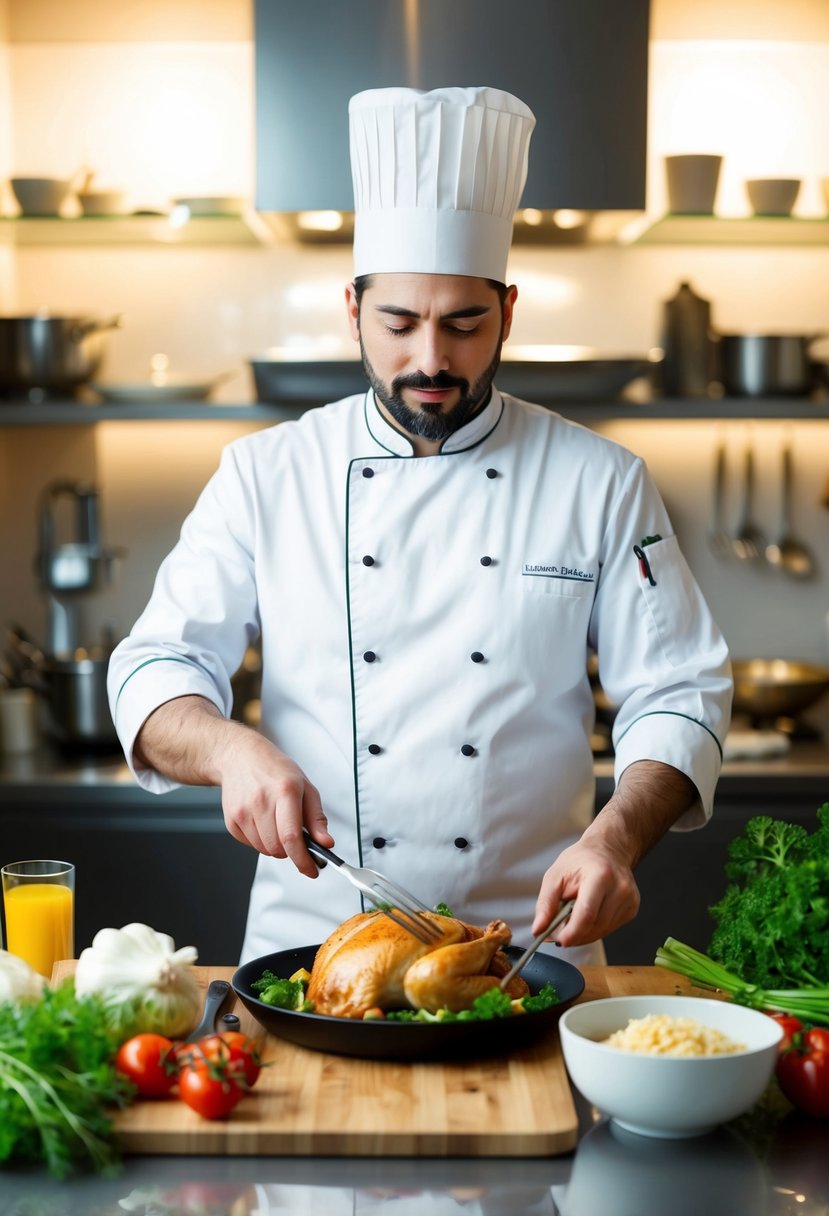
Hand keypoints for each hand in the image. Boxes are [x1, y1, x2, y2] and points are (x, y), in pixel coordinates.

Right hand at [134, 695, 333, 877]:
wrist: (240, 757)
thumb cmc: (275, 770)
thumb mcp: (305, 787)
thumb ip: (317, 818)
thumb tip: (325, 843)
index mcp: (285, 791)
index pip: (292, 838)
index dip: (303, 860)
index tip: (312, 870)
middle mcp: (261, 802)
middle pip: (278, 848)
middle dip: (291, 850)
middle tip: (295, 836)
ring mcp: (243, 812)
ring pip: (264, 850)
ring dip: (275, 845)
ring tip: (276, 821)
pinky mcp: (231, 820)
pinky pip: (250, 845)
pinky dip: (260, 840)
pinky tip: (262, 820)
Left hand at [531, 837, 640, 947]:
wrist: (608, 850)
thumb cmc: (580, 861)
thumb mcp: (555, 875)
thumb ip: (546, 904)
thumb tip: (538, 929)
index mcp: (600, 876)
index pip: (587, 914)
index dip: (572, 932)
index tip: (559, 940)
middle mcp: (620, 888)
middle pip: (595, 926)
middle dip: (574, 933)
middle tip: (560, 928)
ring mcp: (629, 900)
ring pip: (602, 931)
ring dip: (584, 933)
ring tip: (573, 917)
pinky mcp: (632, 909)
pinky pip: (609, 929)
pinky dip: (595, 928)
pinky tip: (588, 914)